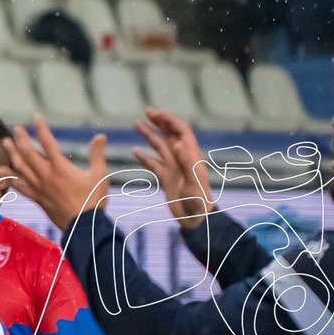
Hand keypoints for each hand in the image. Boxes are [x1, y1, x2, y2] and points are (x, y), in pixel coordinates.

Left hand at [7, 116, 109, 229]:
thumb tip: (101, 136)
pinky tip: (1, 171)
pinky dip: (10, 177)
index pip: (48, 142)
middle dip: (21, 138)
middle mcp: (46, 175)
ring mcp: (39, 187)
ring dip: (12, 153)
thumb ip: (97, 154)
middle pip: (28, 153)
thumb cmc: (94, 201)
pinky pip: (19, 186)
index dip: (41, 128)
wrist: (85, 227)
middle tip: (16, 128)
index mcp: (61, 168)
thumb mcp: (99, 176)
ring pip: (20, 167)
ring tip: (5, 142)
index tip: (37, 116)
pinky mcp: (36, 198)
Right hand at [133, 107, 213, 229]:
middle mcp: (182, 160)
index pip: (181, 132)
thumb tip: (176, 143)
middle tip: (146, 112)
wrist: (196, 222)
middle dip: (159, 122)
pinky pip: (154, 164)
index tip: (154, 114)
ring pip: (160, 147)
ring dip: (149, 135)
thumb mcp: (193, 183)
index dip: (169, 120)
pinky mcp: (167, 179)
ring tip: (136, 124)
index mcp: (191, 157)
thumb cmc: (198, 204)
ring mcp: (174, 169)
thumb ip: (186, 163)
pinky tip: (135, 152)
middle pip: (170, 135)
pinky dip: (145, 157)